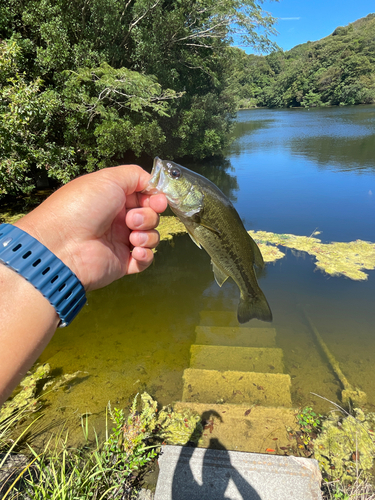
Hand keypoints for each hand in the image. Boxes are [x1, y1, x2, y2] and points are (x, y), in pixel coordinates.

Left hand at [15, 165, 167, 290]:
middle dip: (148, 216)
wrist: (63, 245)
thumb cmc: (82, 208)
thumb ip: (136, 175)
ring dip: (148, 235)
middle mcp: (118, 219)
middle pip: (151, 216)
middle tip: (132, 220)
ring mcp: (120, 241)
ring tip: (131, 237)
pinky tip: (135, 251)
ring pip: (151, 237)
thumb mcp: (108, 179)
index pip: (145, 196)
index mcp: (114, 199)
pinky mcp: (123, 263)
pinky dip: (146, 255)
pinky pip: (145, 259)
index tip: (157, 201)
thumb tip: (153, 183)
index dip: (155, 198)